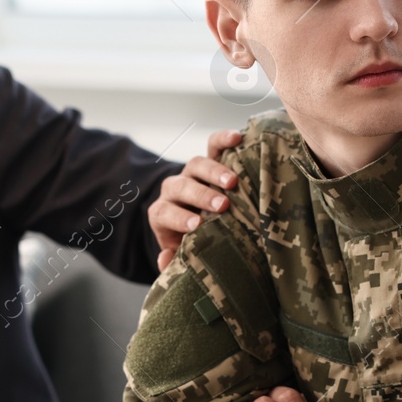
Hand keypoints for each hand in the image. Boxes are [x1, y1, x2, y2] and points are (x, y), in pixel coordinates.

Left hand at [150, 129, 243, 270]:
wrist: (198, 219)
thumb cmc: (191, 241)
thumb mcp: (181, 254)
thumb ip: (173, 262)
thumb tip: (166, 260)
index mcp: (162, 213)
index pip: (164, 212)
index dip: (178, 218)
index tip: (197, 226)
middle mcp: (174, 190)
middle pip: (181, 187)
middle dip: (200, 196)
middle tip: (221, 206)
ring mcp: (192, 173)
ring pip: (197, 165)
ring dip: (214, 172)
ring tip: (233, 182)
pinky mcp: (210, 159)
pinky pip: (213, 145)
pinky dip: (223, 139)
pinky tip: (238, 138)